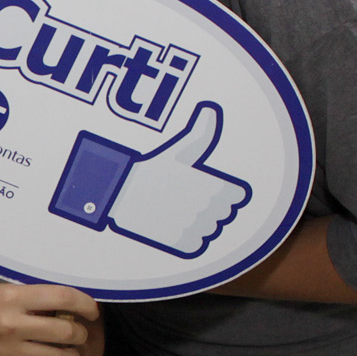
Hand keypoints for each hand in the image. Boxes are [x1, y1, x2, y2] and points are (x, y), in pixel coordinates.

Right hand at [0, 282, 95, 355]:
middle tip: (78, 332)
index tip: (91, 309)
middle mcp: (14, 325)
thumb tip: (58, 305)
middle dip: (80, 333)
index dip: (85, 304)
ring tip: (69, 353)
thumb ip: (25, 297)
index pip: (63, 298)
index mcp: (12, 298)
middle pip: (66, 332)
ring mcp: (9, 352)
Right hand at [55, 104, 251, 256]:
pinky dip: (187, 239)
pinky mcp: (183, 243)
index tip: (203, 189)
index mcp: (215, 185)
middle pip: (223, 214)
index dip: (221, 193)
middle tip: (185, 198)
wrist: (120, 194)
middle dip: (208, 208)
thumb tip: (210, 111)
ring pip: (209, 230)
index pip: (236, 197)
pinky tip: (173, 225)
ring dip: (198, 224)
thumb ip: (201, 134)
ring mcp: (197, 227)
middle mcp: (210, 208)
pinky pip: (197, 244)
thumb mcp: (178, 150)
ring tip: (177, 211)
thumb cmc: (150, 170)